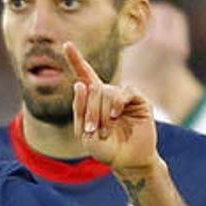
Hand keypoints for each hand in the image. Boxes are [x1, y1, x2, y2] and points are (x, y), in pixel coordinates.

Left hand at [65, 42, 158, 173]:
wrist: (127, 161)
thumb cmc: (105, 149)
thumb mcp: (84, 133)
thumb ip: (79, 109)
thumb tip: (80, 83)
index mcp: (93, 100)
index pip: (84, 75)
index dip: (76, 59)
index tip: (66, 44)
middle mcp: (108, 94)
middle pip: (93, 88)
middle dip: (89, 110)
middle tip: (92, 129)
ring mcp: (123, 96)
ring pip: (107, 91)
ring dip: (101, 112)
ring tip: (104, 130)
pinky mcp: (139, 100)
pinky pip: (125, 91)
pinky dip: (117, 103)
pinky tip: (116, 115)